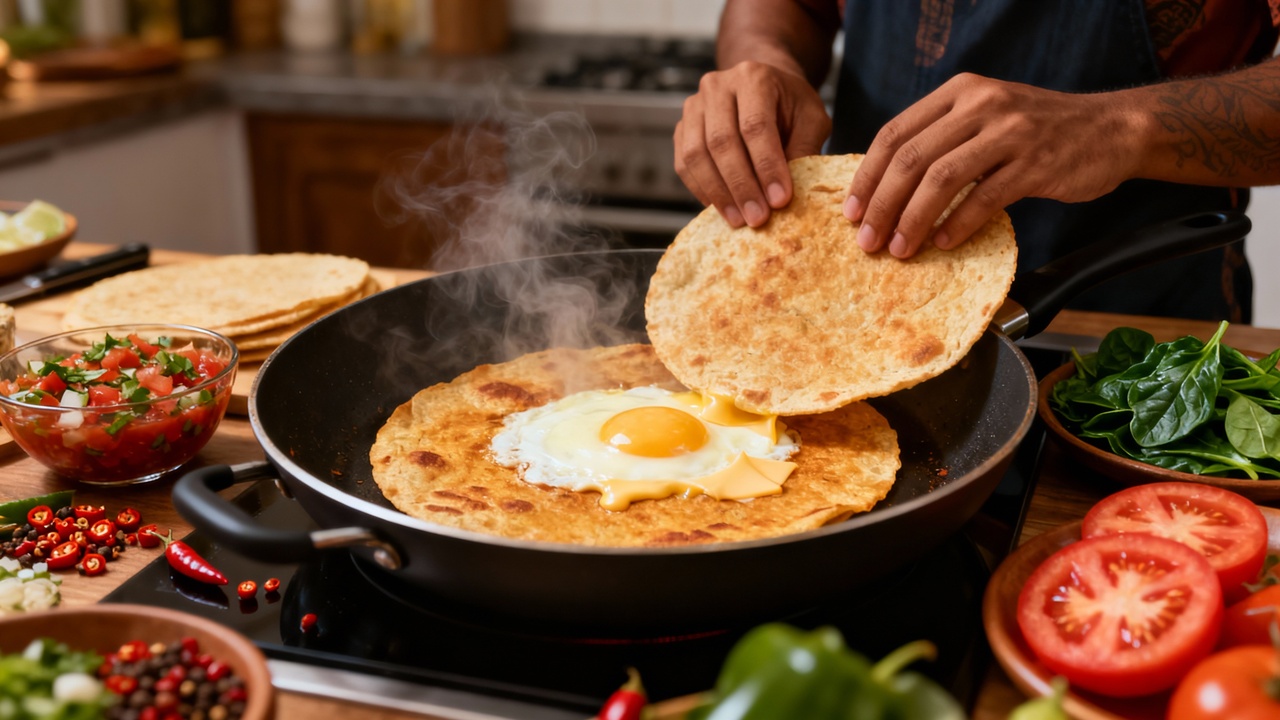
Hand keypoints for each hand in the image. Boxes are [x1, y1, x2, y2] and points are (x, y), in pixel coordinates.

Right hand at [674, 60, 831, 227]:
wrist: (763, 89)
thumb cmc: (790, 106)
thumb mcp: (811, 120)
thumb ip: (804, 149)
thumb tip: (786, 192)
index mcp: (753, 77)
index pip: (755, 126)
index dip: (766, 166)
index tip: (779, 199)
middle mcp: (717, 86)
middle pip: (721, 141)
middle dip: (741, 186)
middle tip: (757, 218)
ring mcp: (694, 106)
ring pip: (696, 155)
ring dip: (718, 193)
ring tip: (739, 219)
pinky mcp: (682, 128)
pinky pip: (683, 164)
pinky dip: (701, 190)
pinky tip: (722, 208)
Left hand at [846, 73, 1141, 256]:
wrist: (1112, 129)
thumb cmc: (1038, 132)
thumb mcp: (985, 118)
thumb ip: (941, 140)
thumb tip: (885, 189)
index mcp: (959, 93)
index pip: (894, 133)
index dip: (867, 176)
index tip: (851, 212)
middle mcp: (981, 104)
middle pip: (910, 158)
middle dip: (882, 205)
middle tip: (868, 241)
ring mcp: (1010, 132)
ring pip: (941, 179)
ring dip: (913, 220)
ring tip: (900, 249)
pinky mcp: (1036, 162)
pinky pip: (984, 197)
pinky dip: (958, 224)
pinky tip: (944, 243)